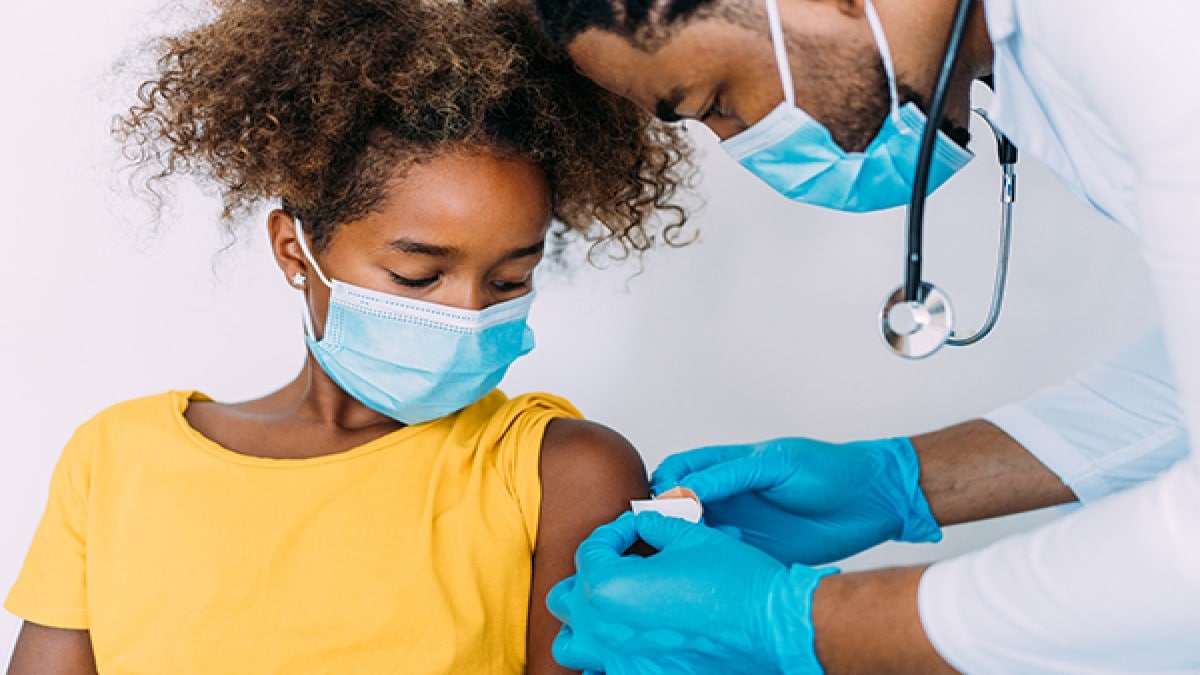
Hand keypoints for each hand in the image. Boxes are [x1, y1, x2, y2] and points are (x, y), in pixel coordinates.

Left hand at [548, 511, 836, 674]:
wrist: (770, 624)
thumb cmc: (735, 581)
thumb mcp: (689, 535)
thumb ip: (653, 525)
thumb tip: (642, 522)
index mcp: (609, 587)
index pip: (590, 551)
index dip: (615, 532)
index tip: (635, 529)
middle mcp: (606, 629)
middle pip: (566, 599)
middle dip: (589, 575)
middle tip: (619, 565)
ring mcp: (622, 661)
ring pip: (572, 645)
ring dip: (583, 623)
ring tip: (609, 608)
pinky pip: (603, 672)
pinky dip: (606, 657)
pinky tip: (630, 642)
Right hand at [652, 437, 940, 564]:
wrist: (874, 501)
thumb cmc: (831, 469)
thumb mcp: (777, 463)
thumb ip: (731, 474)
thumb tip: (686, 488)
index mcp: (729, 464)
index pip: (678, 470)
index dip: (663, 485)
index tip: (664, 503)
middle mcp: (730, 495)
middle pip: (678, 506)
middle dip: (667, 518)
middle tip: (671, 530)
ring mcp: (741, 524)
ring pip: (696, 535)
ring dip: (689, 541)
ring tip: (697, 546)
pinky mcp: (757, 552)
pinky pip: (723, 558)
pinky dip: (715, 560)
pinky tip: (725, 559)